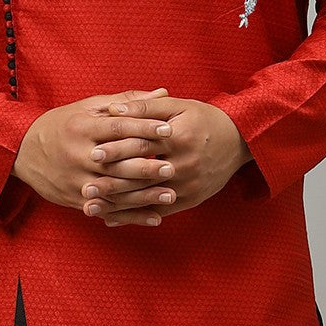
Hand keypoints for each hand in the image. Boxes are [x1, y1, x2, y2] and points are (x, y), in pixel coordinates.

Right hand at [11, 87, 178, 225]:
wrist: (22, 151)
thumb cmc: (63, 124)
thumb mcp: (89, 107)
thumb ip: (127, 102)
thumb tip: (163, 92)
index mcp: (83, 127)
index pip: (118, 128)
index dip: (144, 128)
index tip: (169, 130)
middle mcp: (79, 155)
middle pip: (117, 162)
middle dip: (146, 166)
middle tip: (173, 167)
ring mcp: (77, 180)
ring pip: (115, 190)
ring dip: (144, 195)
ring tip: (171, 195)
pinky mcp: (76, 199)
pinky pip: (108, 209)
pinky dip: (132, 216)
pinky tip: (155, 217)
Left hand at [86, 94, 252, 225]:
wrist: (240, 141)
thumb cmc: (204, 119)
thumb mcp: (177, 106)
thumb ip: (144, 107)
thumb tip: (113, 110)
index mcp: (180, 138)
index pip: (142, 145)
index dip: (117, 149)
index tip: (92, 153)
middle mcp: (185, 165)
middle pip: (142, 176)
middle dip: (112, 183)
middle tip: (85, 187)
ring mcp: (188, 186)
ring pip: (147, 198)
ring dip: (117, 205)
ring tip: (90, 206)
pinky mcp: (190, 200)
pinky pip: (158, 211)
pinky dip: (134, 216)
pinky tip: (111, 219)